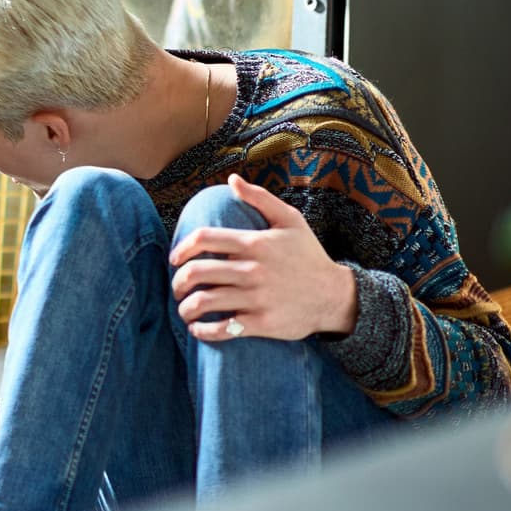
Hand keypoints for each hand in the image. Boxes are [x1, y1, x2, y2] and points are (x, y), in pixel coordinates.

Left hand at [169, 174, 359, 342]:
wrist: (335, 296)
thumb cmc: (308, 256)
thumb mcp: (290, 221)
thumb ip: (260, 198)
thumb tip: (232, 180)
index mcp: (254, 244)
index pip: (203, 239)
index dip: (181, 248)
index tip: (175, 259)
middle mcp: (252, 270)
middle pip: (197, 273)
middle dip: (178, 282)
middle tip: (177, 287)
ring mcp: (256, 298)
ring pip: (204, 302)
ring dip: (185, 308)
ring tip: (184, 309)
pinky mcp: (262, 323)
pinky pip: (222, 329)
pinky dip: (203, 330)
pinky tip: (197, 328)